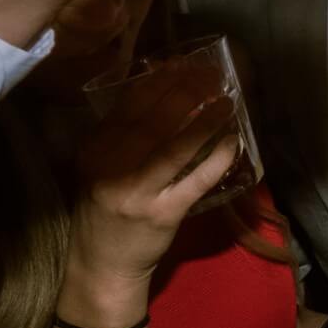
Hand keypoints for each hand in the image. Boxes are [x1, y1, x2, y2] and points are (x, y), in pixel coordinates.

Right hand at [63, 70, 239, 325]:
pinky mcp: (162, 214)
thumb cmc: (106, 208)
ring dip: (205, 122)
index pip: (127, 106)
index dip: (158, 81)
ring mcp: (136, 193)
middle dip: (185, 93)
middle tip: (212, 76)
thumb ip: (123, 133)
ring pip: (175, 149)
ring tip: (228, 101)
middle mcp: (111, 168)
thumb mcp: (101, 166)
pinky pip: (196, 181)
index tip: (182, 63)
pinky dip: (217, 159)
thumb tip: (164, 88)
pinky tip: (232, 141)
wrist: (102, 265)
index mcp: (95, 150)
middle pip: (152, 122)